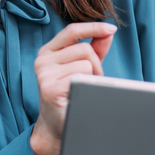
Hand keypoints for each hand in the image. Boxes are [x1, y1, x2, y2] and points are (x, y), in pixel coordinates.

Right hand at [29, 22, 115, 154]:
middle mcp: (42, 60)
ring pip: (86, 63)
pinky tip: (78, 95)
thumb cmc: (70, 95)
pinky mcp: (50, 88)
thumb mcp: (82, 68)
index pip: (72, 31)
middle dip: (96, 65)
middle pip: (85, 49)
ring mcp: (44, 74)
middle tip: (91, 82)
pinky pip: (81, 77)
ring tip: (84, 89)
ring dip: (93, 77)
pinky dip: (87, 85)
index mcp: (48, 52)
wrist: (56, 127)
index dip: (93, 27)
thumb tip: (108, 32)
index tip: (111, 28)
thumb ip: (95, 49)